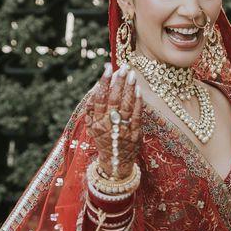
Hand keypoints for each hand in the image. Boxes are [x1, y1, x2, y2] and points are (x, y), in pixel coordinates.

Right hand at [85, 63, 142, 178]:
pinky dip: (138, 101)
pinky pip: (137, 114)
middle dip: (118, 82)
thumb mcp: (91, 126)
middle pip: (113, 100)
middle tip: (123, 68)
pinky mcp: (135, 133)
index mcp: (96, 122)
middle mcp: (108, 125)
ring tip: (132, 74)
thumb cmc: (103, 139)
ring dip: (129, 88)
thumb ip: (92, 108)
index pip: (98, 99)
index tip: (107, 69)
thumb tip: (96, 86)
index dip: (103, 83)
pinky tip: (138, 90)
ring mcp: (122, 129)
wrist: (115, 162)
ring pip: (126, 105)